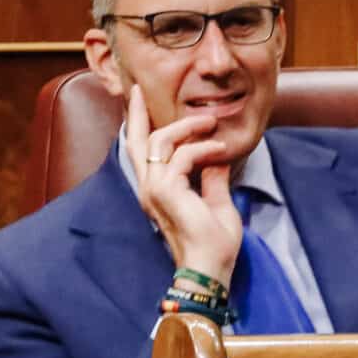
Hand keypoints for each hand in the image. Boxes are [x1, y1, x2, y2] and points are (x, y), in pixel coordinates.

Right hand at [125, 85, 243, 284]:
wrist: (211, 268)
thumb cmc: (215, 244)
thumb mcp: (217, 203)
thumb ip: (213, 179)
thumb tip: (216, 159)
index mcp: (156, 190)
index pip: (141, 152)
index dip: (138, 125)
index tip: (140, 101)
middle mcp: (149, 187)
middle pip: (136, 141)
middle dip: (138, 113)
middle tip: (141, 90)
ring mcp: (154, 189)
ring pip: (159, 141)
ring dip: (186, 127)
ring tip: (210, 122)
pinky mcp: (166, 191)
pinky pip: (183, 156)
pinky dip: (203, 149)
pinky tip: (220, 150)